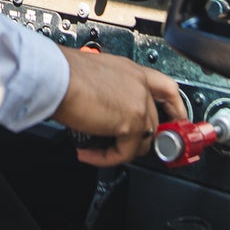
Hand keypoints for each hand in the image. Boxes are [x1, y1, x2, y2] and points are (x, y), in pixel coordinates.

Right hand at [52, 46, 187, 167]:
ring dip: (119, 150)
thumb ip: (110, 92)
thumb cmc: (62, 72)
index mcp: (132, 71)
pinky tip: (88, 153)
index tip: (175, 121)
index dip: (175, 108)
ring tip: (96, 149)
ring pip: (142, 140)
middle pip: (154, 122)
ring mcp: (138, 103)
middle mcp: (139, 84)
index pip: (167, 88)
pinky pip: (125, 152)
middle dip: (137, 139)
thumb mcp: (95, 76)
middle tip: (118, 146)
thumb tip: (106, 112)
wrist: (54, 76)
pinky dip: (106, 158)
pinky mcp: (130, 123)